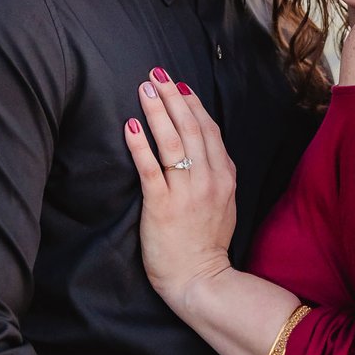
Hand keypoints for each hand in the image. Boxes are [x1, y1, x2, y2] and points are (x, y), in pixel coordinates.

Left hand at [124, 69, 236, 308]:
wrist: (201, 280)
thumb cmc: (206, 243)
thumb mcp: (224, 202)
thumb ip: (216, 173)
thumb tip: (203, 146)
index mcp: (224, 175)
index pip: (208, 129)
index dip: (192, 103)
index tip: (178, 84)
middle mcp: (208, 178)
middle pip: (190, 127)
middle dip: (172, 97)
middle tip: (156, 74)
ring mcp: (186, 192)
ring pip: (171, 141)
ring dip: (156, 111)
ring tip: (143, 89)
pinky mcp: (163, 206)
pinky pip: (150, 168)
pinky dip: (140, 144)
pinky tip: (130, 126)